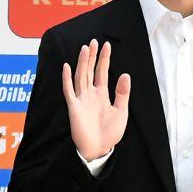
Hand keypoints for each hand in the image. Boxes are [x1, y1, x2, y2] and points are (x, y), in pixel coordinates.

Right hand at [62, 39, 130, 161]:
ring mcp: (81, 100)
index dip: (104, 59)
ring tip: (85, 49)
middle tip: (94, 41)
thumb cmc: (109, 133)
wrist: (99, 149)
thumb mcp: (121, 111)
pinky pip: (69, 91)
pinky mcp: (74, 108)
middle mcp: (90, 94)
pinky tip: (67, 67)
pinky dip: (67, 79)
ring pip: (81, 77)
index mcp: (101, 94)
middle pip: (90, 71)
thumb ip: (122, 93)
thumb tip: (125, 74)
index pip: (102, 72)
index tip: (107, 45)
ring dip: (82, 63)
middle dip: (92, 56)